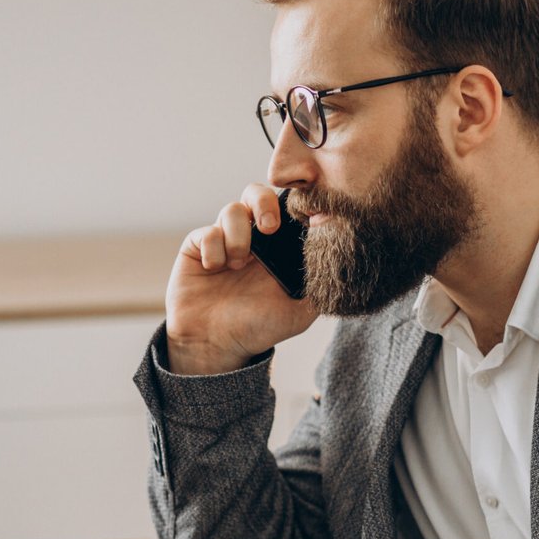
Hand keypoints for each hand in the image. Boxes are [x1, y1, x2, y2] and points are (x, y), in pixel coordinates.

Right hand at [164, 184, 319, 374]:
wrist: (214, 344)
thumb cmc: (257, 328)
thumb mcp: (300, 313)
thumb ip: (319, 286)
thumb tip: (340, 259)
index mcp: (277, 248)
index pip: (286, 211)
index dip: (292, 206)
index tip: (299, 218)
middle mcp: (251, 239)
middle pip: (258, 194)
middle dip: (264, 203)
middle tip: (269, 227)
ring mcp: (224, 240)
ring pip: (232, 210)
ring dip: (237, 235)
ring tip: (237, 264)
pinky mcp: (198, 246)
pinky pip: (207, 231)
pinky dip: (213, 248)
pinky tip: (214, 269)